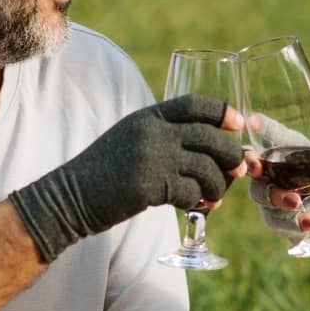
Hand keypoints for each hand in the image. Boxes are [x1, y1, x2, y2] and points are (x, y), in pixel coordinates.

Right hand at [11, 94, 247, 260]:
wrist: (71, 196)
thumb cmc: (106, 172)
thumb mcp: (131, 139)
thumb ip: (163, 136)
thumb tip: (212, 150)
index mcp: (148, 116)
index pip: (195, 104)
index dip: (222, 111)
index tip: (239, 124)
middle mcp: (151, 132)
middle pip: (210, 137)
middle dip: (231, 155)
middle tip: (238, 170)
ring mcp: (151, 158)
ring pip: (207, 168)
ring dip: (217, 186)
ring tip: (214, 196)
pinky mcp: (149, 186)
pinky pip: (191, 192)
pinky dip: (198, 202)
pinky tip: (195, 206)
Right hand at [249, 119, 309, 296]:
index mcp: (291, 150)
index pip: (270, 134)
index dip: (258, 126)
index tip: (250, 121)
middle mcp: (276, 170)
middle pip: (253, 163)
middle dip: (250, 164)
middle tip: (255, 166)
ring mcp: (272, 195)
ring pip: (261, 193)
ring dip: (277, 197)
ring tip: (297, 203)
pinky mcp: (275, 219)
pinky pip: (275, 219)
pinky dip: (291, 221)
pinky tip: (309, 222)